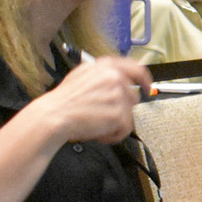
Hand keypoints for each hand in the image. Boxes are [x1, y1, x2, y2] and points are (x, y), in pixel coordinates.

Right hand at [35, 56, 152, 144]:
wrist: (53, 116)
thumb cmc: (64, 100)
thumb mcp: (83, 75)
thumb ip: (104, 73)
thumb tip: (123, 78)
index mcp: (106, 66)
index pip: (136, 68)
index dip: (145, 80)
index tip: (147, 88)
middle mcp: (114, 77)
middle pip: (133, 97)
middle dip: (120, 109)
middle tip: (102, 116)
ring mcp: (117, 95)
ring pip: (129, 114)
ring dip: (115, 124)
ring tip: (96, 124)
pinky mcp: (118, 113)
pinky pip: (125, 129)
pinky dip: (113, 135)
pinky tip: (98, 133)